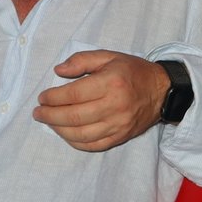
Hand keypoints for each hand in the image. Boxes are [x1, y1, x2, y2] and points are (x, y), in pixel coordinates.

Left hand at [33, 50, 167, 150]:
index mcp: (111, 82)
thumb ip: (82, 60)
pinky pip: (92, 145)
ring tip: (49, 122)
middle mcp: (115, 106)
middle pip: (73, 116)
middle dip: (50, 115)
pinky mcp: (121, 137)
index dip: (53, 97)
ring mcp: (118, 124)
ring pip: (80, 134)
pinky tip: (66, 133)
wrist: (162, 91)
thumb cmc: (133, 71)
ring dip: (59, 130)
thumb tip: (58, 71)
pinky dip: (75, 142)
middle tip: (38, 112)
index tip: (42, 97)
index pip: (73, 94)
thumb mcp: (110, 57)